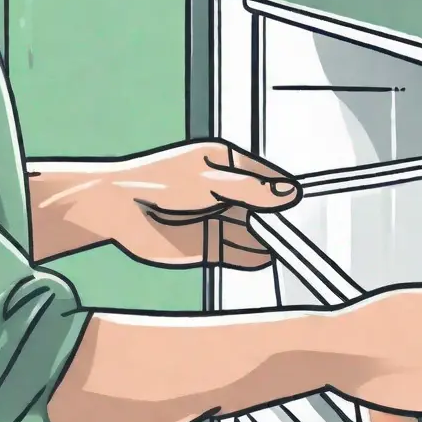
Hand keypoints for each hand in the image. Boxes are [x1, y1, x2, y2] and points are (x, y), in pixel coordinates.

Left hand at [33, 140, 301, 268]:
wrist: (118, 210)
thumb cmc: (158, 181)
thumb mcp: (212, 180)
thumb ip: (252, 189)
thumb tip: (290, 192)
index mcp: (229, 164)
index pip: (268, 178)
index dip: (284, 190)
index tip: (302, 199)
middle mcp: (228, 193)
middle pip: (265, 208)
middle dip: (279, 219)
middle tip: (297, 230)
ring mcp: (221, 220)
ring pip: (255, 233)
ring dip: (269, 240)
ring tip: (287, 247)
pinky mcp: (211, 248)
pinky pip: (240, 254)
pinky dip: (253, 257)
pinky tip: (265, 257)